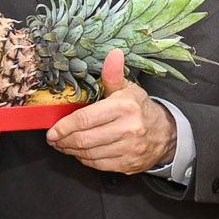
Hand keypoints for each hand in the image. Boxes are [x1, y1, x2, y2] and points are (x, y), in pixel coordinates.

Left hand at [48, 46, 176, 176]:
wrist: (166, 133)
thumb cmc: (140, 109)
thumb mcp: (127, 88)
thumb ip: (113, 74)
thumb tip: (113, 54)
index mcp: (125, 107)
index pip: (85, 119)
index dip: (64, 126)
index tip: (52, 130)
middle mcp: (128, 129)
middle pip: (84, 139)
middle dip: (64, 141)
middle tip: (54, 139)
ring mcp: (129, 149)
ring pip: (89, 154)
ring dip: (71, 151)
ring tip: (63, 145)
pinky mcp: (128, 164)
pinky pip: (99, 165)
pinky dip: (85, 160)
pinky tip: (80, 153)